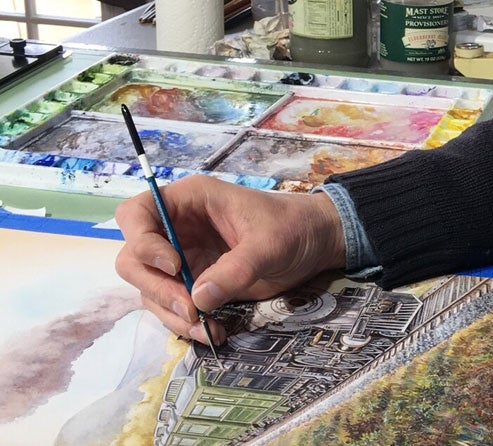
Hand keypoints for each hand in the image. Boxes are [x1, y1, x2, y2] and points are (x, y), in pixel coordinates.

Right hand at [114, 175, 344, 344]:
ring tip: (206, 328)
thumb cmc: (293, 227)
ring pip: (151, 289)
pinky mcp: (195, 283)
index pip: (136, 214)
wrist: (316, 243)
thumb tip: (199, 298)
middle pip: (135, 259)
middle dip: (156, 288)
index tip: (173, 265)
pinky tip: (212, 332)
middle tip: (190, 308)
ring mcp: (183, 257)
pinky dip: (186, 323)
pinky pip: (174, 306)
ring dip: (171, 314)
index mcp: (190, 201)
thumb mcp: (271, 243)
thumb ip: (237, 267)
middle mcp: (178, 228)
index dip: (142, 242)